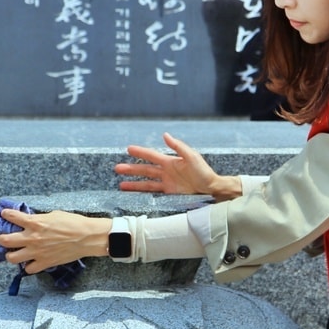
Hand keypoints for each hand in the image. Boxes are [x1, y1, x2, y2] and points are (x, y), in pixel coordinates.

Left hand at [0, 209, 108, 274]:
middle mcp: (32, 238)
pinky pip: (29, 269)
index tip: (4, 214)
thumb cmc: (74, 223)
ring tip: (13, 253)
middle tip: (3, 238)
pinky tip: (30, 262)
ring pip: (12, 258)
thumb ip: (40, 219)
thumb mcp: (54, 215)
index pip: (13, 217)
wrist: (87, 237)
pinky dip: (28, 266)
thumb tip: (33, 222)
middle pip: (5, 241)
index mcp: (35, 222)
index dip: (6, 214)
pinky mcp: (45, 262)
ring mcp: (37, 252)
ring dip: (11, 255)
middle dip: (1, 238)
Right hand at [115, 132, 241, 199]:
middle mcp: (166, 171)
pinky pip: (153, 192)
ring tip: (120, 184)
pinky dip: (143, 192)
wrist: (211, 189)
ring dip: (133, 182)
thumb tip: (165, 135)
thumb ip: (178, 147)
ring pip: (146, 181)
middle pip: (145, 169)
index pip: (151, 156)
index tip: (128, 149)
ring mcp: (167, 183)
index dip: (140, 152)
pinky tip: (135, 193)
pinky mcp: (169, 193)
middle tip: (117, 168)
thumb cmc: (204, 172)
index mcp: (171, 161)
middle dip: (131, 169)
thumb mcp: (192, 157)